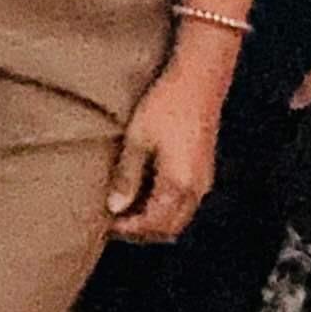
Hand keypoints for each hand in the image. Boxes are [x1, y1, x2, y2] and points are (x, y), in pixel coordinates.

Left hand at [106, 60, 229, 241]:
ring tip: (126, 212)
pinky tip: (145, 196)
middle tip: (114, 224)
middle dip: (142, 232)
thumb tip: (114, 207)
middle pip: (169, 228)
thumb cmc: (167, 104)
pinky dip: (165, 209)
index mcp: (179, 184)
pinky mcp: (204, 170)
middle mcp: (197, 189)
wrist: (200, 79)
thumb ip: (127, 176)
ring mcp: (203, 181)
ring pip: (179, 218)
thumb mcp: (138, 138)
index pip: (153, 224)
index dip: (129, 230)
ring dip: (154, 222)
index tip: (106, 225)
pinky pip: (185, 204)